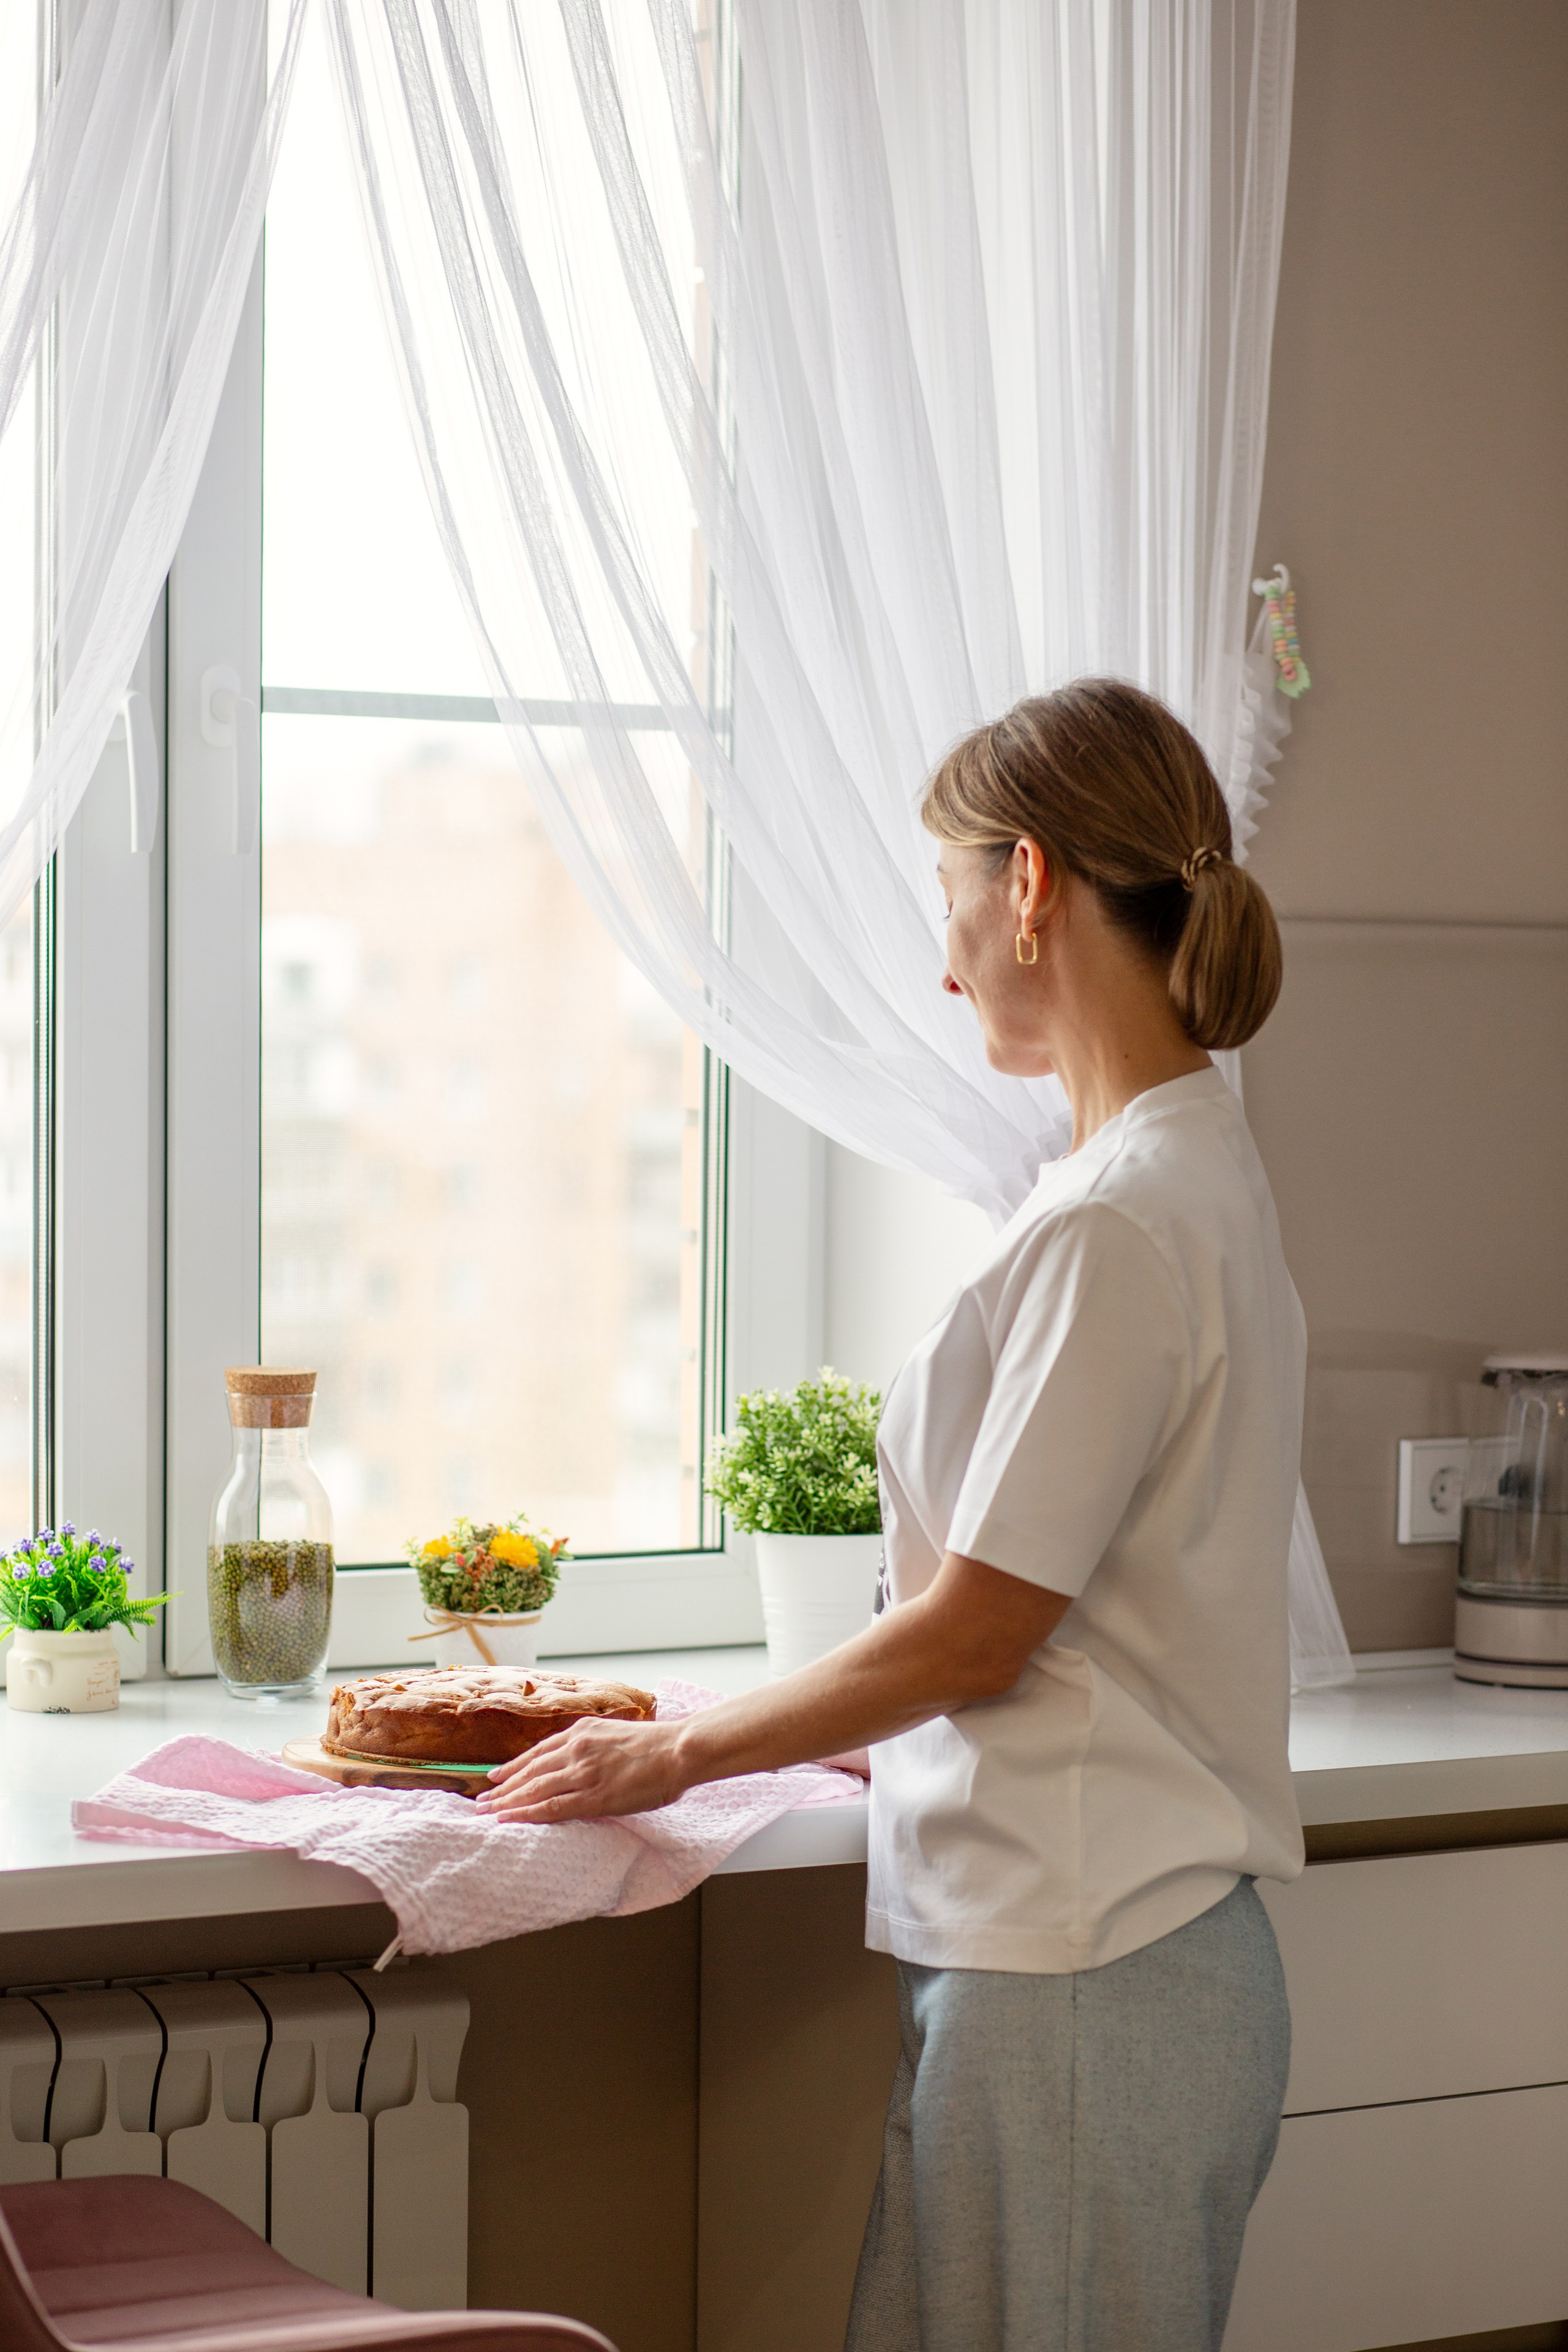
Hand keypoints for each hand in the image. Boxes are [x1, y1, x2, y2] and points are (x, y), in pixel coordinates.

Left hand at [474, 1716, 689, 1823]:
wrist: (678, 1750)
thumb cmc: (656, 1745)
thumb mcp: (615, 1734)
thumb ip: (593, 1745)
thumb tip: (579, 1761)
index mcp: (581, 1732)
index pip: (537, 1752)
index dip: (513, 1767)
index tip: (495, 1777)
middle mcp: (576, 1749)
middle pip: (529, 1771)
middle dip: (502, 1787)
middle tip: (481, 1800)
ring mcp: (583, 1773)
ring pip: (534, 1789)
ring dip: (507, 1802)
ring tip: (487, 1813)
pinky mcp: (593, 1797)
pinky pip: (552, 1808)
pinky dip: (527, 1814)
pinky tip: (510, 1820)